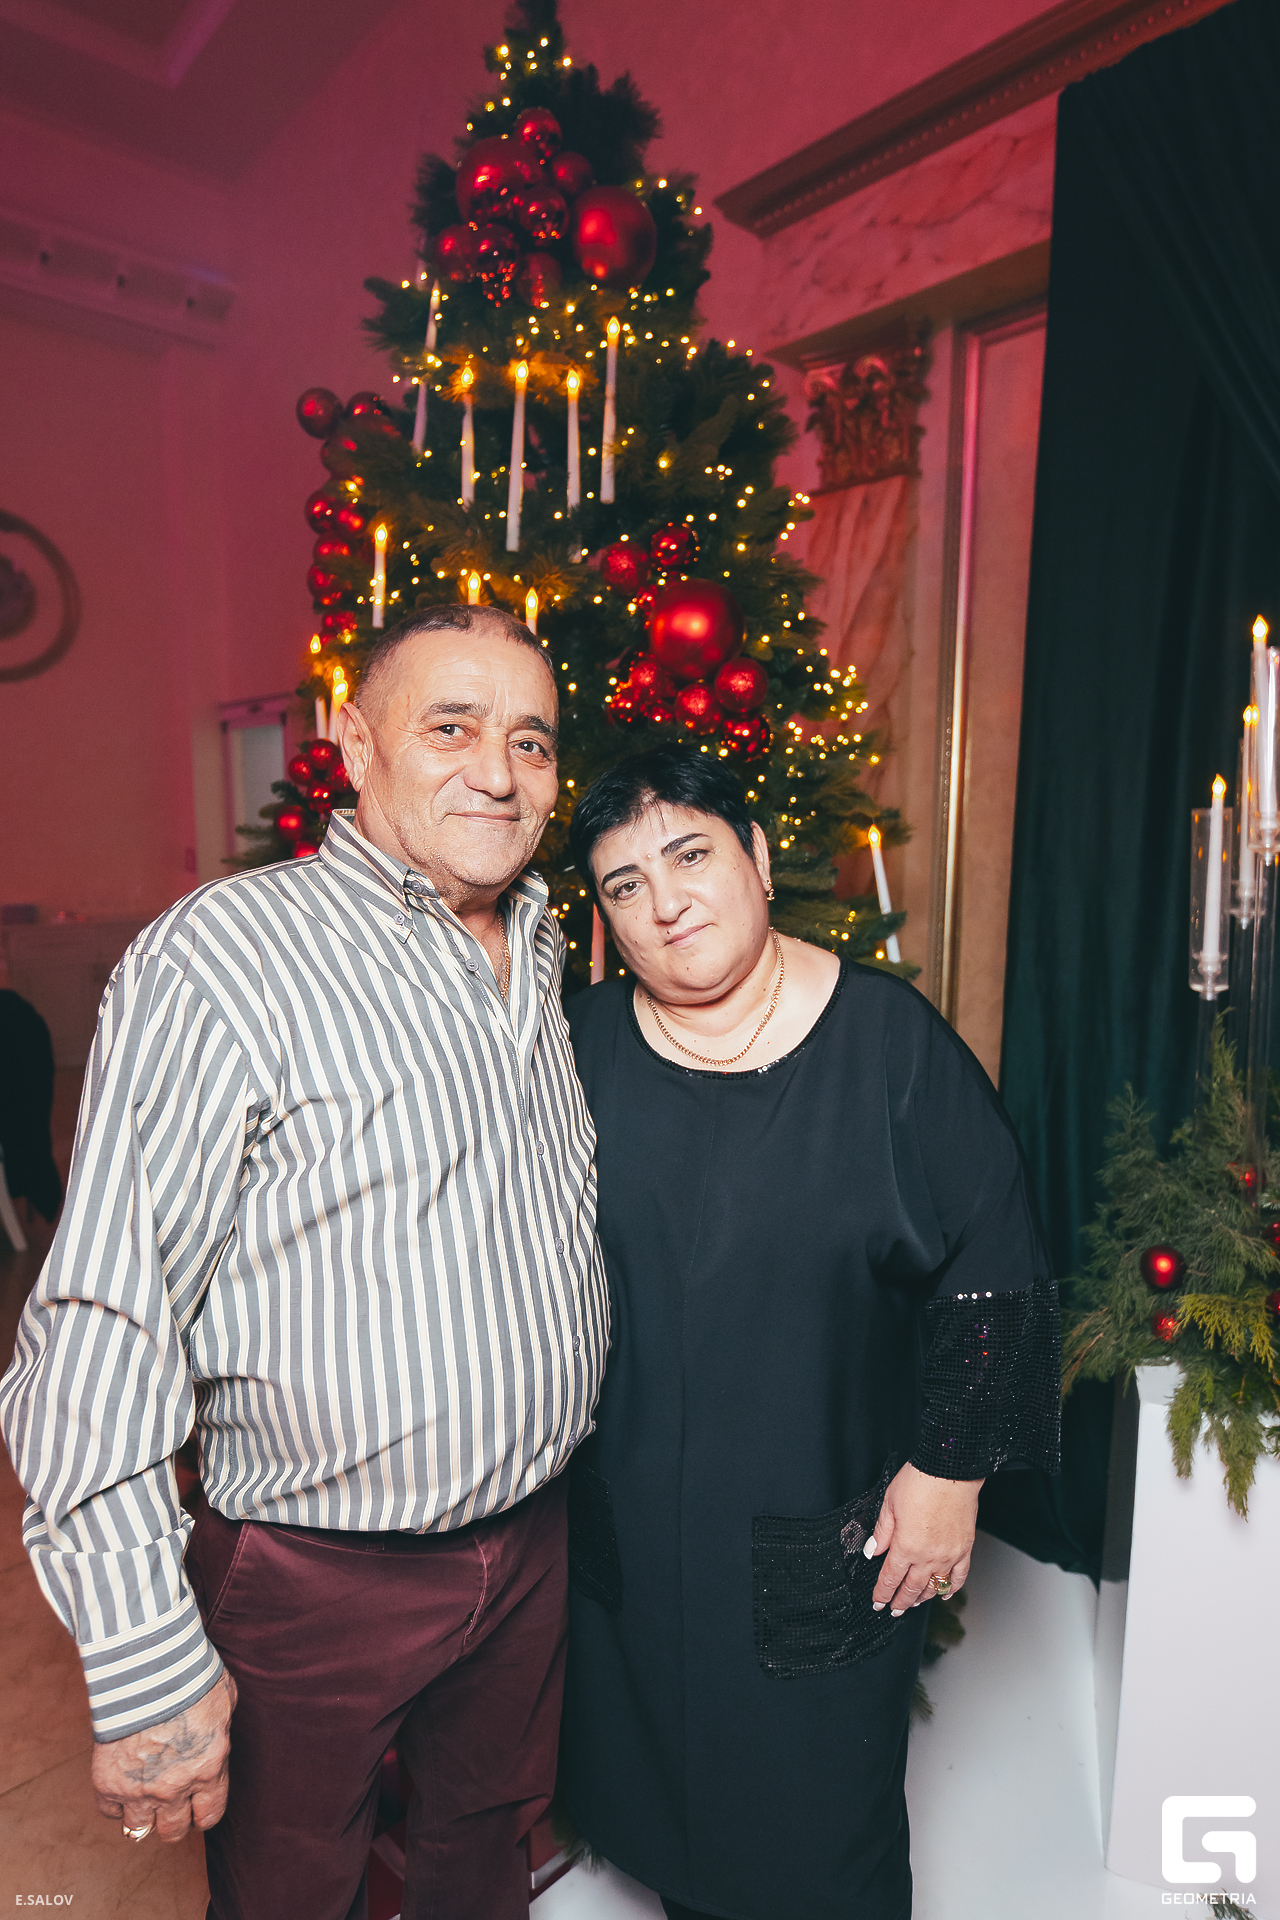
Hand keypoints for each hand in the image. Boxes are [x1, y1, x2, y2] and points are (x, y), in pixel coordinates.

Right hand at [92, 1670, 237, 1842]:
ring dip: (141, 1816)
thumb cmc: (190, 1676)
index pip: (209, 1816)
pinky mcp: (108, 1783)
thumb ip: (219, 1731)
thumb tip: (216, 1734)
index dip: (202, 1811)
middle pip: (173, 1832)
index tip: (196, 1804)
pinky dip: (114, 1802)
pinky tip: (120, 1783)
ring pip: (138, 1830)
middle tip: (168, 1801)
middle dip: (173, 1819)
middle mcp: (175, 1788)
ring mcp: (139, 1790)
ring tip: (142, 1796)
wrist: (147, 1667)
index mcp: (209, 1770)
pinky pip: (109, 1812)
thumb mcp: (224, 1702)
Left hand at [864, 1462, 982, 1616]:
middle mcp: (927, 1556)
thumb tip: (873, 1551)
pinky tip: (944, 1593)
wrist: (950, 1471)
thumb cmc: (920, 1482)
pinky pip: (959, 1577)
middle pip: (911, 1588)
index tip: (878, 1603)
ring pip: (934, 1586)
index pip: (891, 1578)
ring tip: (913, 1603)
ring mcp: (948, 1555)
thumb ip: (882, 1532)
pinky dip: (951, 1588)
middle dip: (900, 1602)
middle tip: (893, 1610)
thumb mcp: (890, 1504)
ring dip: (922, 1598)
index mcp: (905, 1546)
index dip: (882, 1594)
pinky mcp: (965, 1549)